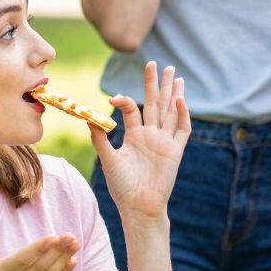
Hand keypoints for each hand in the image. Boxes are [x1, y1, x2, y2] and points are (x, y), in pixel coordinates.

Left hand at [92, 61, 190, 222]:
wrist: (139, 207)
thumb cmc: (122, 187)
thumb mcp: (108, 160)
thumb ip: (100, 140)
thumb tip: (88, 119)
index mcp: (135, 136)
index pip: (133, 109)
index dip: (125, 100)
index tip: (114, 98)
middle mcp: (151, 135)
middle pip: (155, 103)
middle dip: (156, 84)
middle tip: (157, 63)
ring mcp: (165, 142)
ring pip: (171, 111)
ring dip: (173, 93)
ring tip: (175, 74)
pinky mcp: (175, 151)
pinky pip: (182, 130)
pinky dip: (182, 114)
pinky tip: (180, 98)